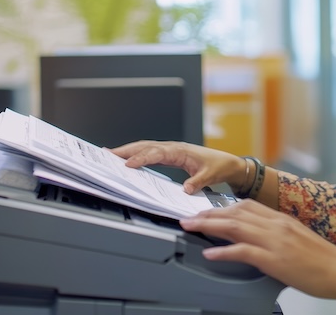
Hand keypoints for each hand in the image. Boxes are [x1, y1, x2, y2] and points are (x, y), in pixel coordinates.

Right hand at [110, 140, 243, 194]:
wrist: (227, 163)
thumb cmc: (219, 166)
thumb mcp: (210, 175)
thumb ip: (198, 182)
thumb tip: (186, 189)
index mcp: (181, 151)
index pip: (157, 153)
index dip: (142, 158)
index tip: (128, 164)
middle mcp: (173, 148)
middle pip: (146, 146)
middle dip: (127, 150)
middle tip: (108, 154)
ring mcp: (171, 150)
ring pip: (146, 147)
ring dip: (129, 150)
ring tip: (111, 154)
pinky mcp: (170, 155)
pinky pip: (150, 152)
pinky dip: (137, 154)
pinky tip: (127, 159)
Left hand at [180, 199, 335, 299]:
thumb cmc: (322, 259)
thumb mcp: (296, 238)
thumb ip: (277, 233)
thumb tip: (258, 237)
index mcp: (281, 219)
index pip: (245, 205)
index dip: (222, 207)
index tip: (207, 211)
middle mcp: (276, 225)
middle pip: (235, 213)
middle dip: (208, 214)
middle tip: (189, 218)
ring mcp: (275, 241)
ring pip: (235, 227)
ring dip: (209, 226)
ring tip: (191, 228)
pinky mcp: (274, 259)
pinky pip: (243, 251)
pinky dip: (224, 252)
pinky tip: (210, 254)